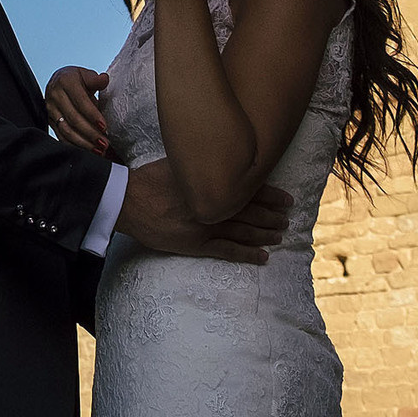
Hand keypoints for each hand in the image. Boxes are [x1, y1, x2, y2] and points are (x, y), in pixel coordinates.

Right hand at [45, 65, 108, 154]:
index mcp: (65, 81)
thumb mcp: (85, 75)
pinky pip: (61, 137)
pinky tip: (88, 151)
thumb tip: (104, 79)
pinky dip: (75, 146)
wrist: (58, 82)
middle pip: (73, 118)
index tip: (104, 126)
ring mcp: (50, 109)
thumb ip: (95, 79)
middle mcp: (55, 95)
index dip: (92, 115)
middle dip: (90, 133)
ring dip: (84, 143)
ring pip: (66, 130)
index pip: (80, 101)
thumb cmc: (76, 80)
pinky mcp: (49, 121)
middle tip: (104, 143)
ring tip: (99, 150)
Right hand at [112, 157, 290, 264]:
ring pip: (245, 232)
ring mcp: (207, 226)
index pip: (249, 190)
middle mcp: (214, 205)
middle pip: (252, 211)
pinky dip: (248, 254)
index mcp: (211, 184)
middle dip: (272, 215)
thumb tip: (219, 159)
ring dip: (265, 234)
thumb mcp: (178, 163)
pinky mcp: (197, 244)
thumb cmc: (150, 179)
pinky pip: (228, 251)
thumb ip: (200, 166)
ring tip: (280, 235)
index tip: (286, 198)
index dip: (270, 195)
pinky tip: (263, 257)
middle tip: (288, 218)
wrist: (129, 201)